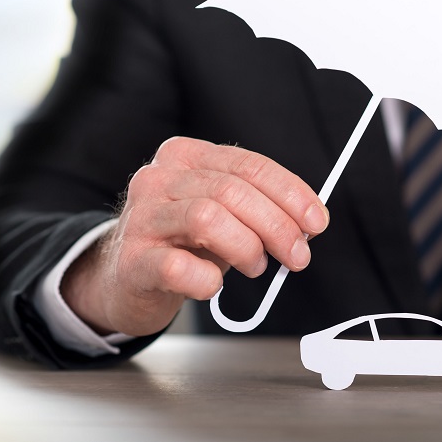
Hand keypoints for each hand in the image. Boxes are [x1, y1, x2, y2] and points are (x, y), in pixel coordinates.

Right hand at [61, 137, 328, 336]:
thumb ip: (258, 208)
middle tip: (296, 256)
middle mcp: (158, 178)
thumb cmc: (181, 242)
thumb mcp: (222, 213)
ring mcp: (141, 218)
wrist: (125, 279)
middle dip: (277, 226)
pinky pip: (177, 267)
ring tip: (255, 266)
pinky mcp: (132, 261)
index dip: (290, 194)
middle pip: (231, 191)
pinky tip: (213, 285)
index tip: (316, 222)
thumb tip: (306, 223)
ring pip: (207, 218)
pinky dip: (207, 280)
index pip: (248, 165)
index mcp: (185, 156)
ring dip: (246, 247)